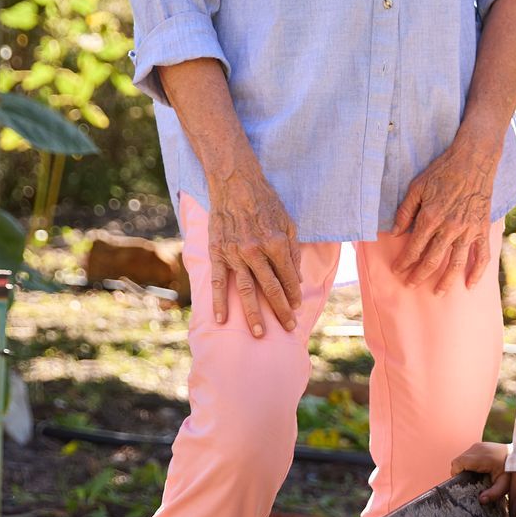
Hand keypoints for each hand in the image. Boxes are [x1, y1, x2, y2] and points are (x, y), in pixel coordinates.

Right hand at [206, 172, 300, 336]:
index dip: (294, 294)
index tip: (297, 307)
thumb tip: (297, 278)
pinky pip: (219, 282)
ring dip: (254, 314)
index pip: (289, 277)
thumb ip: (293, 251)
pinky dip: (220, 302)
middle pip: (271, 289)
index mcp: (277, 242)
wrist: (235, 183)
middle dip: (281, 310)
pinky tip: (222, 319)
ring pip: (247, 290)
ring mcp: (235, 254)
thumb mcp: (288, 222)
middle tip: (288, 328)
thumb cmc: (265, 202)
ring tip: (260, 333)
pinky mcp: (217, 252)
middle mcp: (257, 251)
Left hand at [393, 140, 500, 292]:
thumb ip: (404, 211)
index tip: (397, 271)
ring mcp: (468, 230)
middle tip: (410, 284)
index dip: (403, 262)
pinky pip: (482, 256)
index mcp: (430, 217)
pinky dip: (477, 272)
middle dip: (419, 275)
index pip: (413, 248)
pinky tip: (470, 285)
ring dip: (445, 281)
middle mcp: (448, 228)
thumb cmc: (442, 171)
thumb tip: (393, 233)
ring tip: (437, 293)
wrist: (473, 160)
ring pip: (455, 263)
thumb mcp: (417, 187)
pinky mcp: (482, 229)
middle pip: (431, 260)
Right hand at [452, 441, 509, 504]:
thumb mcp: (504, 485)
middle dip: (459, 472)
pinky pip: (467, 454)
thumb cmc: (512, 471)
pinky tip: (476, 470)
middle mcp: (477, 448)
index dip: (456, 474)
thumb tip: (481, 500)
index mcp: (481, 457)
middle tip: (468, 483)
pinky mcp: (479, 445)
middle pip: (457, 461)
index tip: (463, 483)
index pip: (458, 463)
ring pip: (461, 457)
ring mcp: (478, 445)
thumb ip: (493, 493)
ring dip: (463, 467)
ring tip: (473, 477)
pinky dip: (468, 462)